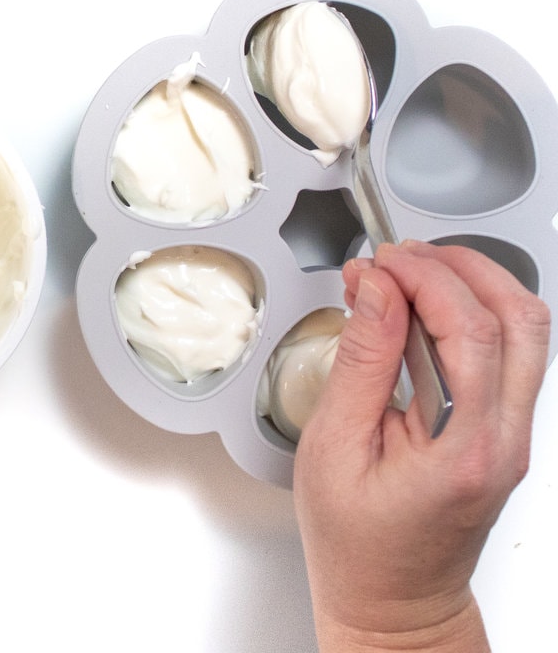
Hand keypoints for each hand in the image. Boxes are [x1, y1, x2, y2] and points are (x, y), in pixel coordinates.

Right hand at [294, 240, 550, 651]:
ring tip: (407, 273)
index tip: (377, 264)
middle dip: (459, 266)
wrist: (393, 601)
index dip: (424, 280)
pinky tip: (416, 309)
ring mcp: (513, 433)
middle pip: (521, 319)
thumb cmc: (358, 542)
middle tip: (397, 257)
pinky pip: (504, 351)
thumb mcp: (334, 446)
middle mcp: (506, 438)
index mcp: (466, 448)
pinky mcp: (502, 428)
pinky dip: (466, 312)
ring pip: (525, 330)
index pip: (471, 332)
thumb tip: (377, 290)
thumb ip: (361, 362)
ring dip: (471, 283)